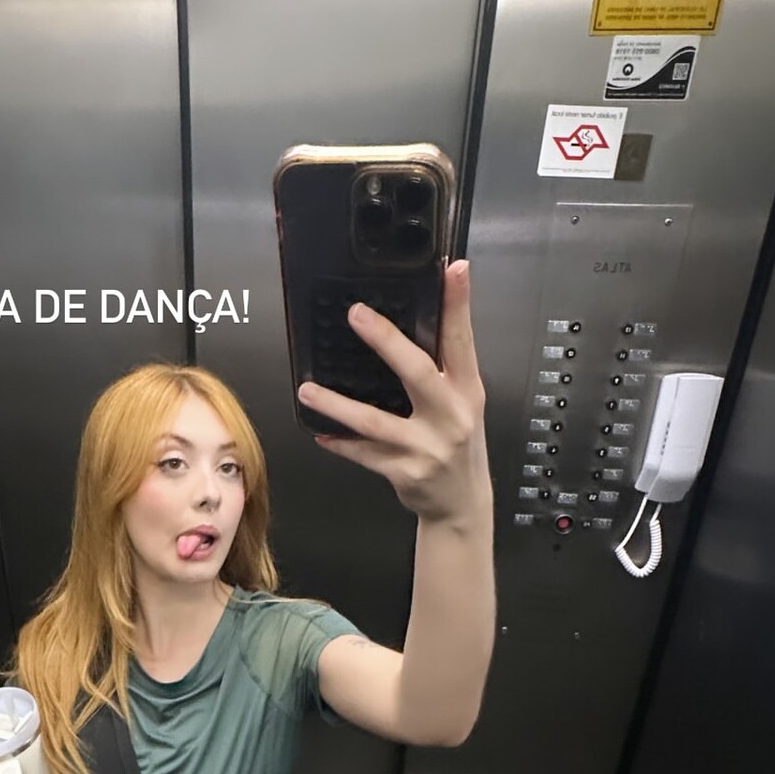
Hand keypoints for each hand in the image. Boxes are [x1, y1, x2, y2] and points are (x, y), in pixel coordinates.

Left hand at [296, 259, 489, 522]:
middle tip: (355, 315)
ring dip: (338, 405)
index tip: (453, 270)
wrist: (462, 503)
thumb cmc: (457, 443)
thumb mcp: (464, 402)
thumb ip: (444, 367)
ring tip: (308, 391)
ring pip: (376, 421)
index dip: (458, 304)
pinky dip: (341, 444)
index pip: (462, 340)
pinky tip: (320, 433)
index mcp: (467, 390)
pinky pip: (364, 455)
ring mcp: (428, 447)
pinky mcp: (406, 472)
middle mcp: (451, 415)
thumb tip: (421, 318)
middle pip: (417, 372)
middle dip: (386, 341)